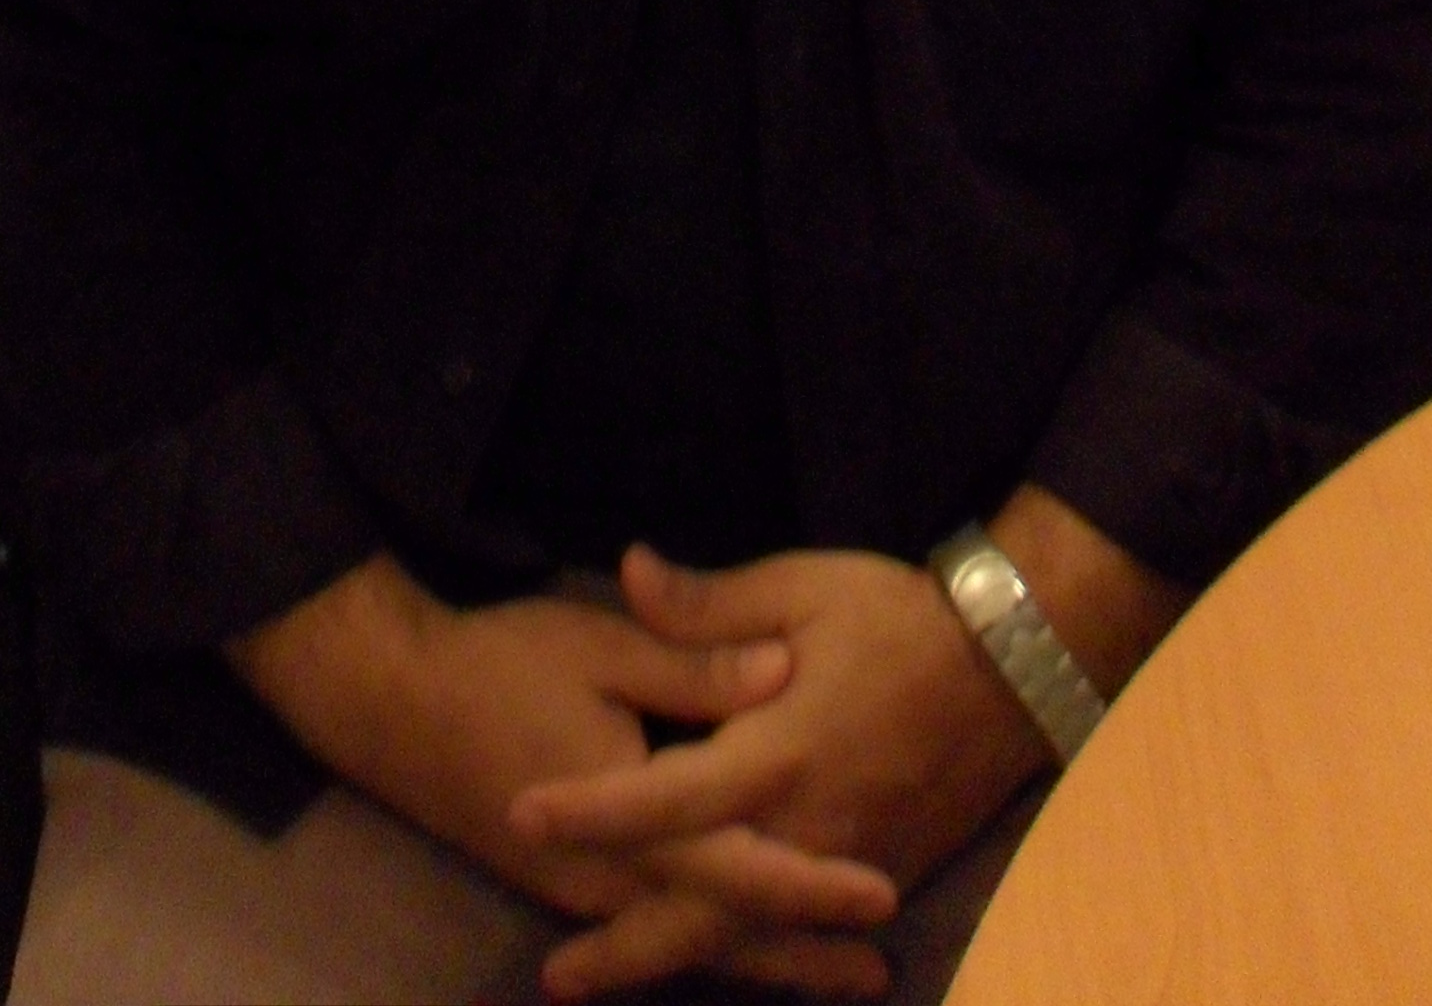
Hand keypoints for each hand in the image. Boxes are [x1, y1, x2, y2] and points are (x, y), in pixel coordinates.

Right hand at [231, 555, 879, 927]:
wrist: (395, 704)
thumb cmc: (500, 663)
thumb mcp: (600, 644)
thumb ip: (693, 664)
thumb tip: (783, 672)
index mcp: (631, 815)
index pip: (738, 865)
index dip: (813, 885)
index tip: (883, 896)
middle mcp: (611, 877)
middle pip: (722, 930)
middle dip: (803, 954)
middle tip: (878, 969)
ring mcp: (584, 893)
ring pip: (687, 940)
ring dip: (763, 957)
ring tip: (838, 972)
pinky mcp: (567, 888)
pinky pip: (650, 929)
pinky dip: (707, 943)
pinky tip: (741, 945)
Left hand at [511, 543, 1046, 996]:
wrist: (1011, 669)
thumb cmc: (896, 618)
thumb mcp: (800, 589)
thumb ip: (708, 605)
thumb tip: (631, 570)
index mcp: (776, 753)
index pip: (665, 797)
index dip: (592, 811)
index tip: (524, 815)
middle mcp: (806, 828)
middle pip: (702, 910)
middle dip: (626, 949)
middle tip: (553, 976)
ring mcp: (845, 864)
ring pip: (749, 935)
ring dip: (675, 961)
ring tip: (603, 976)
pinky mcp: (878, 875)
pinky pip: (796, 931)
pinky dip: (748, 951)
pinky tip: (705, 959)